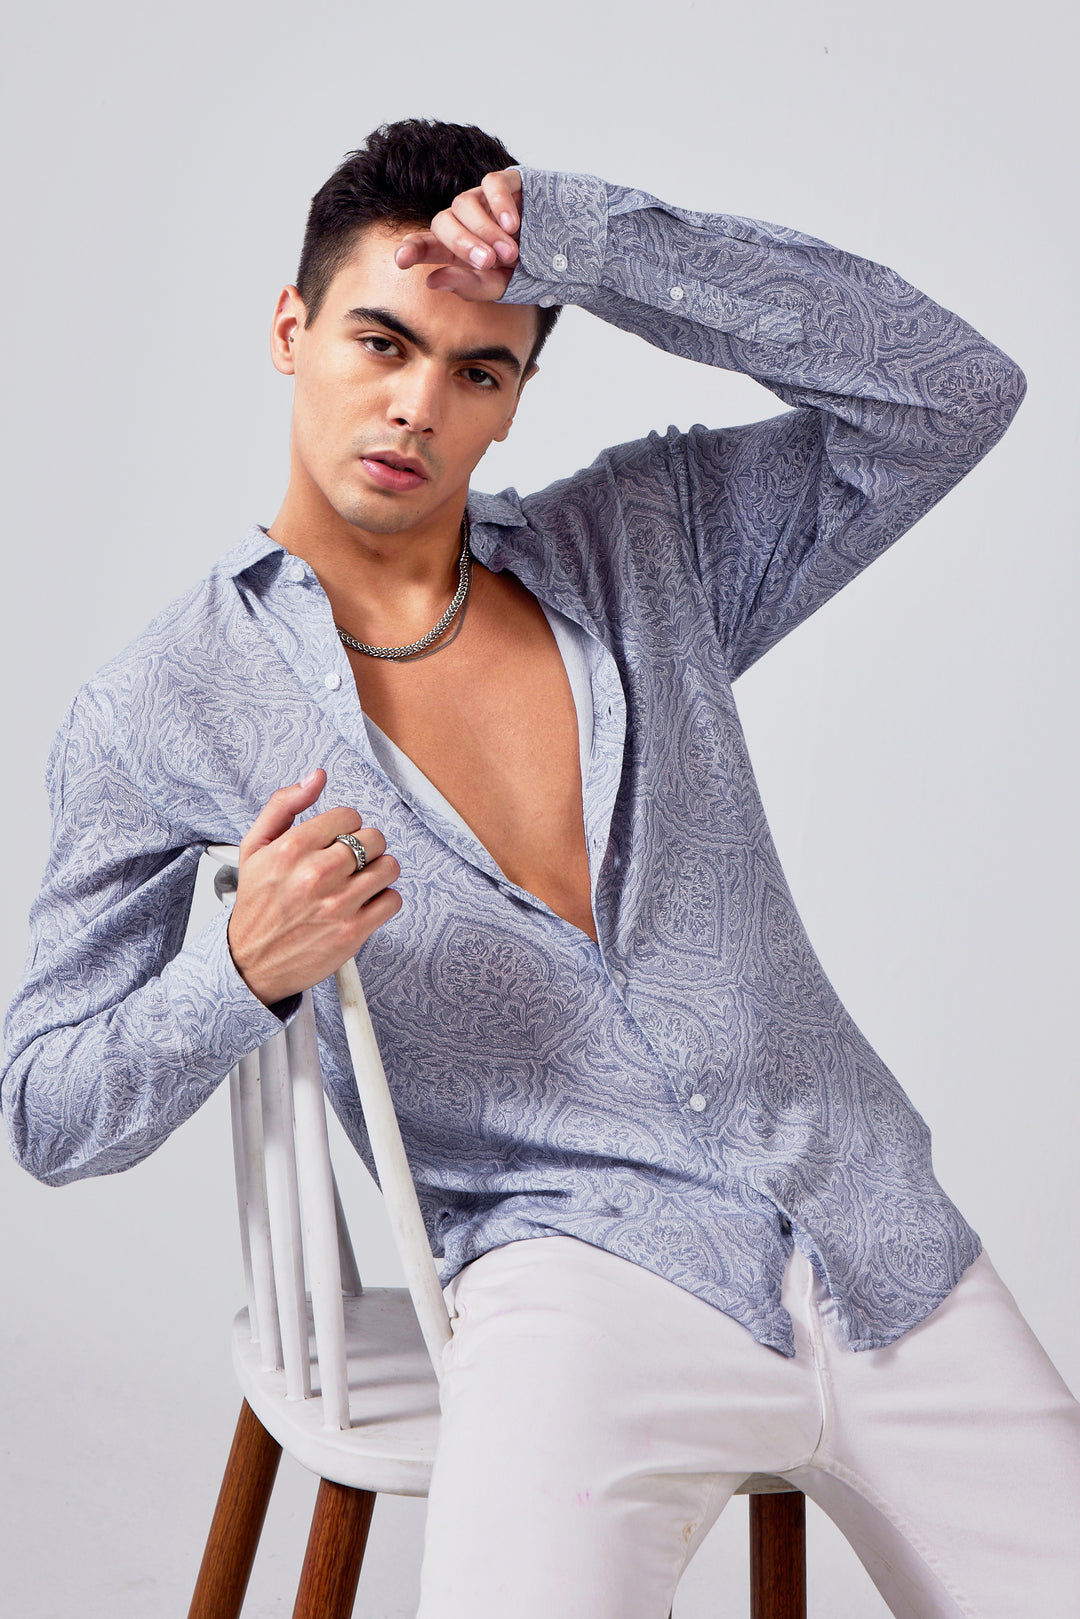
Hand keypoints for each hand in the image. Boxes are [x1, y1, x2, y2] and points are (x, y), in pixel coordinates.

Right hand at [227, 769, 401, 1006]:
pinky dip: (383, 900)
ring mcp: (338, 904)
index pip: (349, 816)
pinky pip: (392, 900)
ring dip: (378, 872)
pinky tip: (362, 903)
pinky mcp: (353, 932)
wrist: (251, 962)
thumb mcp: (255, 847)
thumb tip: (316, 777)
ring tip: (358, 881)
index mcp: (292, 849)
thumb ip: (284, 805)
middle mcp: (316, 874)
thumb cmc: (256, 904)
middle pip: (374, 838)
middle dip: (365, 847)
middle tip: (349, 862)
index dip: (345, 827)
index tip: (336, 840)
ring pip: (389, 867)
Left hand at [393, 168, 521, 300]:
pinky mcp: (506, 182)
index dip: (412, 249)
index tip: (402, 260)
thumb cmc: (530, 271)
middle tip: (487, 262)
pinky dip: (499, 205)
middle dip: (461, 243)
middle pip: (442, 222)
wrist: (569, 252)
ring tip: (510, 252)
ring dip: (485, 231)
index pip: (425, 245)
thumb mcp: (501, 286)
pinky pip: (492, 184)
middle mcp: (465, 222)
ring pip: (464, 205)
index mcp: (456, 250)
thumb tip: (432, 280)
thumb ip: (469, 285)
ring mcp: (484, 200)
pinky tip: (512, 225)